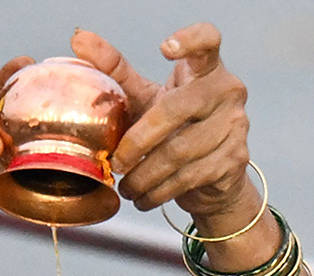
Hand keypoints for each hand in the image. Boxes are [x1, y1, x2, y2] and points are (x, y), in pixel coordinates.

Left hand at [71, 23, 250, 217]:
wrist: (212, 179)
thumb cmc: (174, 128)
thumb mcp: (147, 97)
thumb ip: (116, 70)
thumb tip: (78, 39)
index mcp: (206, 69)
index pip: (209, 41)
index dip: (191, 40)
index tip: (165, 48)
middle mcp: (227, 93)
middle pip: (176, 108)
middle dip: (139, 140)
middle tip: (115, 163)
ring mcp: (234, 127)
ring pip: (179, 152)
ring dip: (144, 176)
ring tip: (125, 187)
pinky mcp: (233, 161)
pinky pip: (188, 178)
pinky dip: (159, 192)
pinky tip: (143, 198)